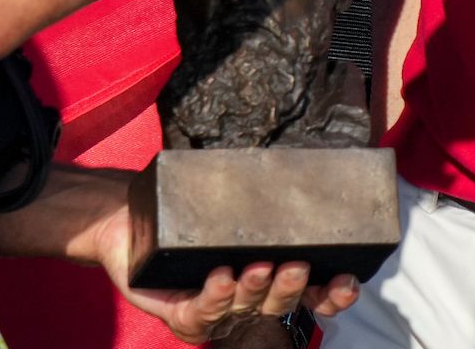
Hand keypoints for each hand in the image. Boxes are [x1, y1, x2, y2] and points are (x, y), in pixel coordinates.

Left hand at [89, 200, 358, 343]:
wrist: (125, 221)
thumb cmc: (181, 213)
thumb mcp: (228, 204)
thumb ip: (260, 197)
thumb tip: (297, 163)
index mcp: (264, 282)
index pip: (308, 298)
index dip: (331, 296)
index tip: (349, 279)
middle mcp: (243, 302)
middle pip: (277, 304)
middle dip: (290, 288)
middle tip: (295, 265)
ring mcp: (212, 310)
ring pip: (242, 308)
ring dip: (253, 291)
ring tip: (258, 267)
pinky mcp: (179, 312)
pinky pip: (200, 311)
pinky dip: (214, 295)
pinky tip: (221, 277)